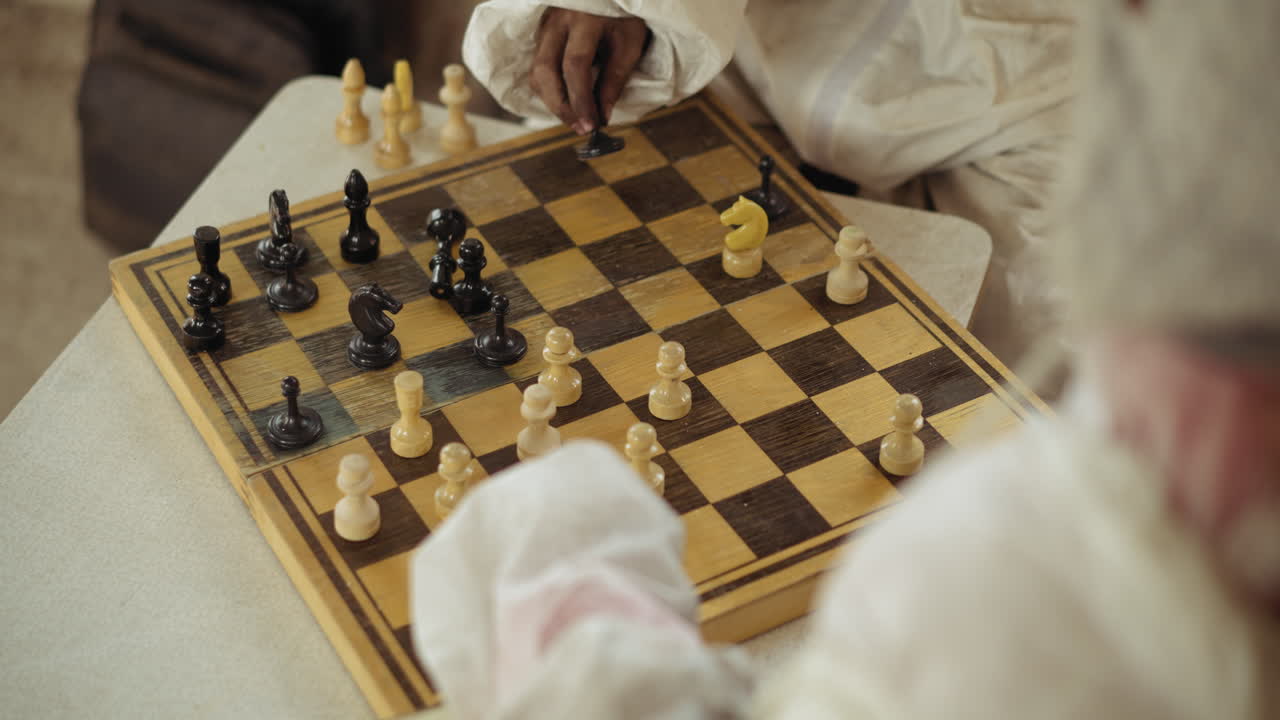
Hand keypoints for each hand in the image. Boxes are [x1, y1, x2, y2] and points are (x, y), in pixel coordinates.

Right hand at [531, 8, 648, 133]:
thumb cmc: (623, 17)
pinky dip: (550, 91)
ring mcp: (545, 27)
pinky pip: (537, 68)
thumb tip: (602, 116)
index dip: (581, 99)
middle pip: (545, 70)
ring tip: (575, 119)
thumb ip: (615, 79)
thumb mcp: (629, 44)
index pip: (575, 65)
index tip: (591, 125)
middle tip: (580, 128)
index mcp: (584, 19)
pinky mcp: (541, 35)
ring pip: (536, 72)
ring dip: (553, 101)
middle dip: (560, 106)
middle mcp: (557, 21)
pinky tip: (567, 103)